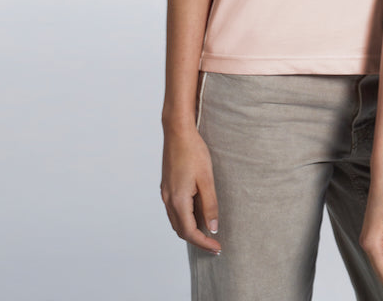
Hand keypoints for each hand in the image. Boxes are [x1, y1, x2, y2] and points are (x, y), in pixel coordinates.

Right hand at [160, 124, 220, 254]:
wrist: (177, 133)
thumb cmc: (193, 152)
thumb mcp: (206, 179)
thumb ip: (210, 205)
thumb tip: (212, 227)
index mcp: (177, 200)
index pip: (189, 232)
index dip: (203, 243)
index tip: (217, 248)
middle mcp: (168, 200)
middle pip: (180, 230)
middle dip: (197, 240)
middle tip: (214, 244)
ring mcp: (165, 194)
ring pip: (176, 221)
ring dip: (191, 230)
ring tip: (208, 232)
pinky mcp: (167, 187)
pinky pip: (174, 210)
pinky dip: (185, 218)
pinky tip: (198, 214)